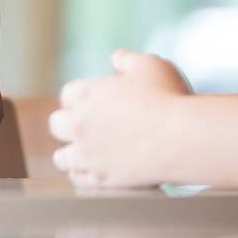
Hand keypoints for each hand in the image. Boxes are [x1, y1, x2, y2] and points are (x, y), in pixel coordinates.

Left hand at [48, 49, 192, 188]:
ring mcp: (88, 155)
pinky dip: (84, 174)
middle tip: (86, 125)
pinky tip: (96, 168)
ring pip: (61, 157)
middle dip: (69, 123)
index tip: (94, 101)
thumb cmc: (167, 97)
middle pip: (57, 124)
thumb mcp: (149, 65)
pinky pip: (78, 179)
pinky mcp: (100, 178)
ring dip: (71, 152)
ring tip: (86, 151)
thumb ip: (128, 60)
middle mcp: (80, 125)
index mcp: (87, 95)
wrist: (181, 139)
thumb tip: (116, 58)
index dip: (81, 97)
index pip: (67, 94)